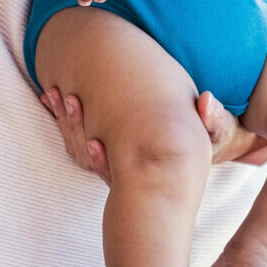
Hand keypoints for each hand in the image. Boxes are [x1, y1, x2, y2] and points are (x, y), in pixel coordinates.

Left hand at [37, 86, 266, 185]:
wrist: (194, 154)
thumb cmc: (204, 143)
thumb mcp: (216, 134)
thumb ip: (213, 119)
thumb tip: (207, 100)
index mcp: (146, 171)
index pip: (117, 173)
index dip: (101, 161)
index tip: (95, 142)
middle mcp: (123, 171)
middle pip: (88, 157)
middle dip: (75, 130)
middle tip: (67, 99)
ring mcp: (108, 161)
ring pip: (77, 148)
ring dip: (64, 121)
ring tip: (54, 93)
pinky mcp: (98, 149)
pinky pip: (72, 137)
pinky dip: (59, 118)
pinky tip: (50, 97)